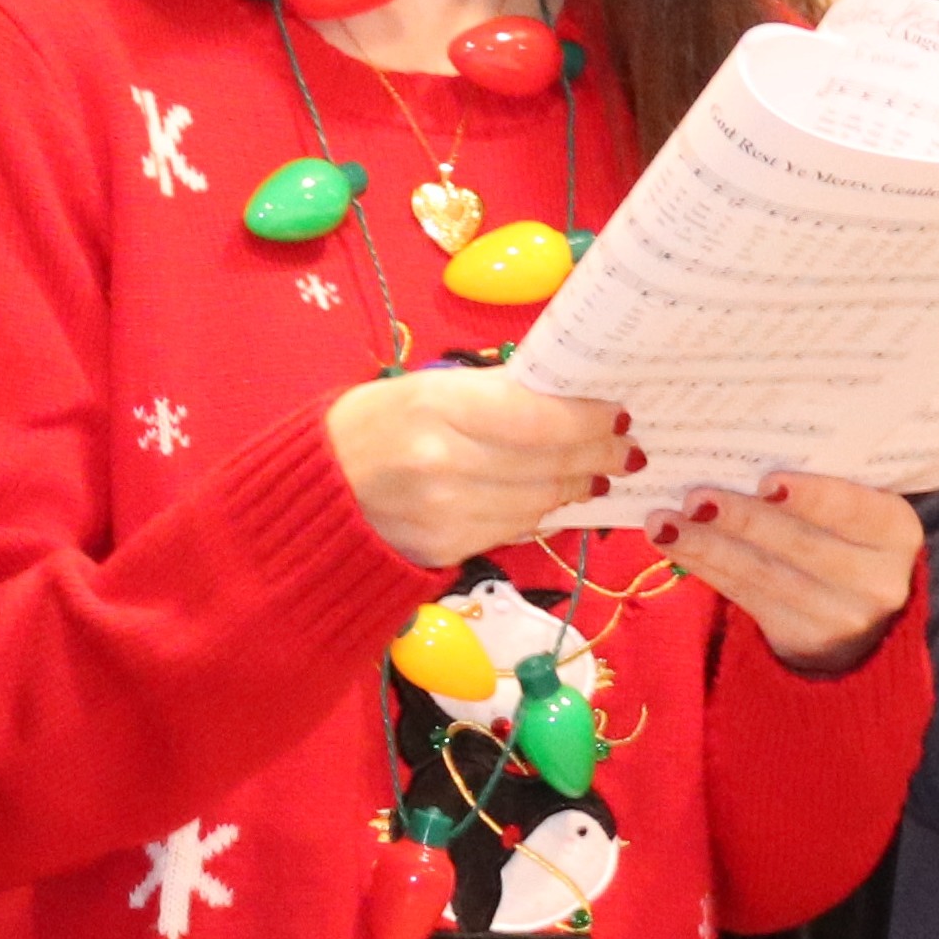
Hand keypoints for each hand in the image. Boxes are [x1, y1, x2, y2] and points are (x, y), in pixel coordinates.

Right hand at [322, 372, 623, 567]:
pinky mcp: (445, 550)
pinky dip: (539, 513)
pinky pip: (513, 529)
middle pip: (547, 463)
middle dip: (595, 456)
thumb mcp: (423, 389)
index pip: (538, 417)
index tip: (618, 414)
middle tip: (624, 450)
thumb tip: (566, 403)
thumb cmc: (370, 424)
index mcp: (436, 406)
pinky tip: (551, 500)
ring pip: (538, 502)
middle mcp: (443, 462)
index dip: (588, 420)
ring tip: (592, 475)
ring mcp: (445, 514)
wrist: (314, 492)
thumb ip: (491, 395)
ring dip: (573, 488)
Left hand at [652, 476, 919, 672]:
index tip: (767, 480)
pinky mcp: (801, 640)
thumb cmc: (844, 536)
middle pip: (802, 546)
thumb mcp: (853, 511)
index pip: (855, 510)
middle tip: (696, 497)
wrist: (860, 620)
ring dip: (708, 545)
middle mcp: (878, 580)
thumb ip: (818, 482)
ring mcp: (841, 617)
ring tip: (664, 522)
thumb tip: (740, 444)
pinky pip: (745, 598)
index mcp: (896, 531)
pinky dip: (705, 567)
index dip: (812, 496)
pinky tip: (673, 544)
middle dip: (744, 519)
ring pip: (765, 575)